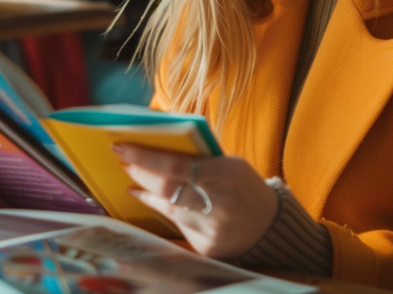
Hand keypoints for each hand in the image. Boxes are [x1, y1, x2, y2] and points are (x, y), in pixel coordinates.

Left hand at [114, 144, 278, 259]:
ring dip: (146, 191)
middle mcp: (221, 203)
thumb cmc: (244, 187)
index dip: (145, 156)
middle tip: (123, 159)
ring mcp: (213, 229)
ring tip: (133, 179)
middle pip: (168, 189)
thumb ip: (200, 157)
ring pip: (169, 208)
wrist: (270, 226)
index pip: (176, 164)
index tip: (122, 146)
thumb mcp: (230, 164)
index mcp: (228, 173)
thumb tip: (157, 145)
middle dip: (141, 172)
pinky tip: (149, 198)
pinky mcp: (207, 247)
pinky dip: (162, 209)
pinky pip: (177, 225)